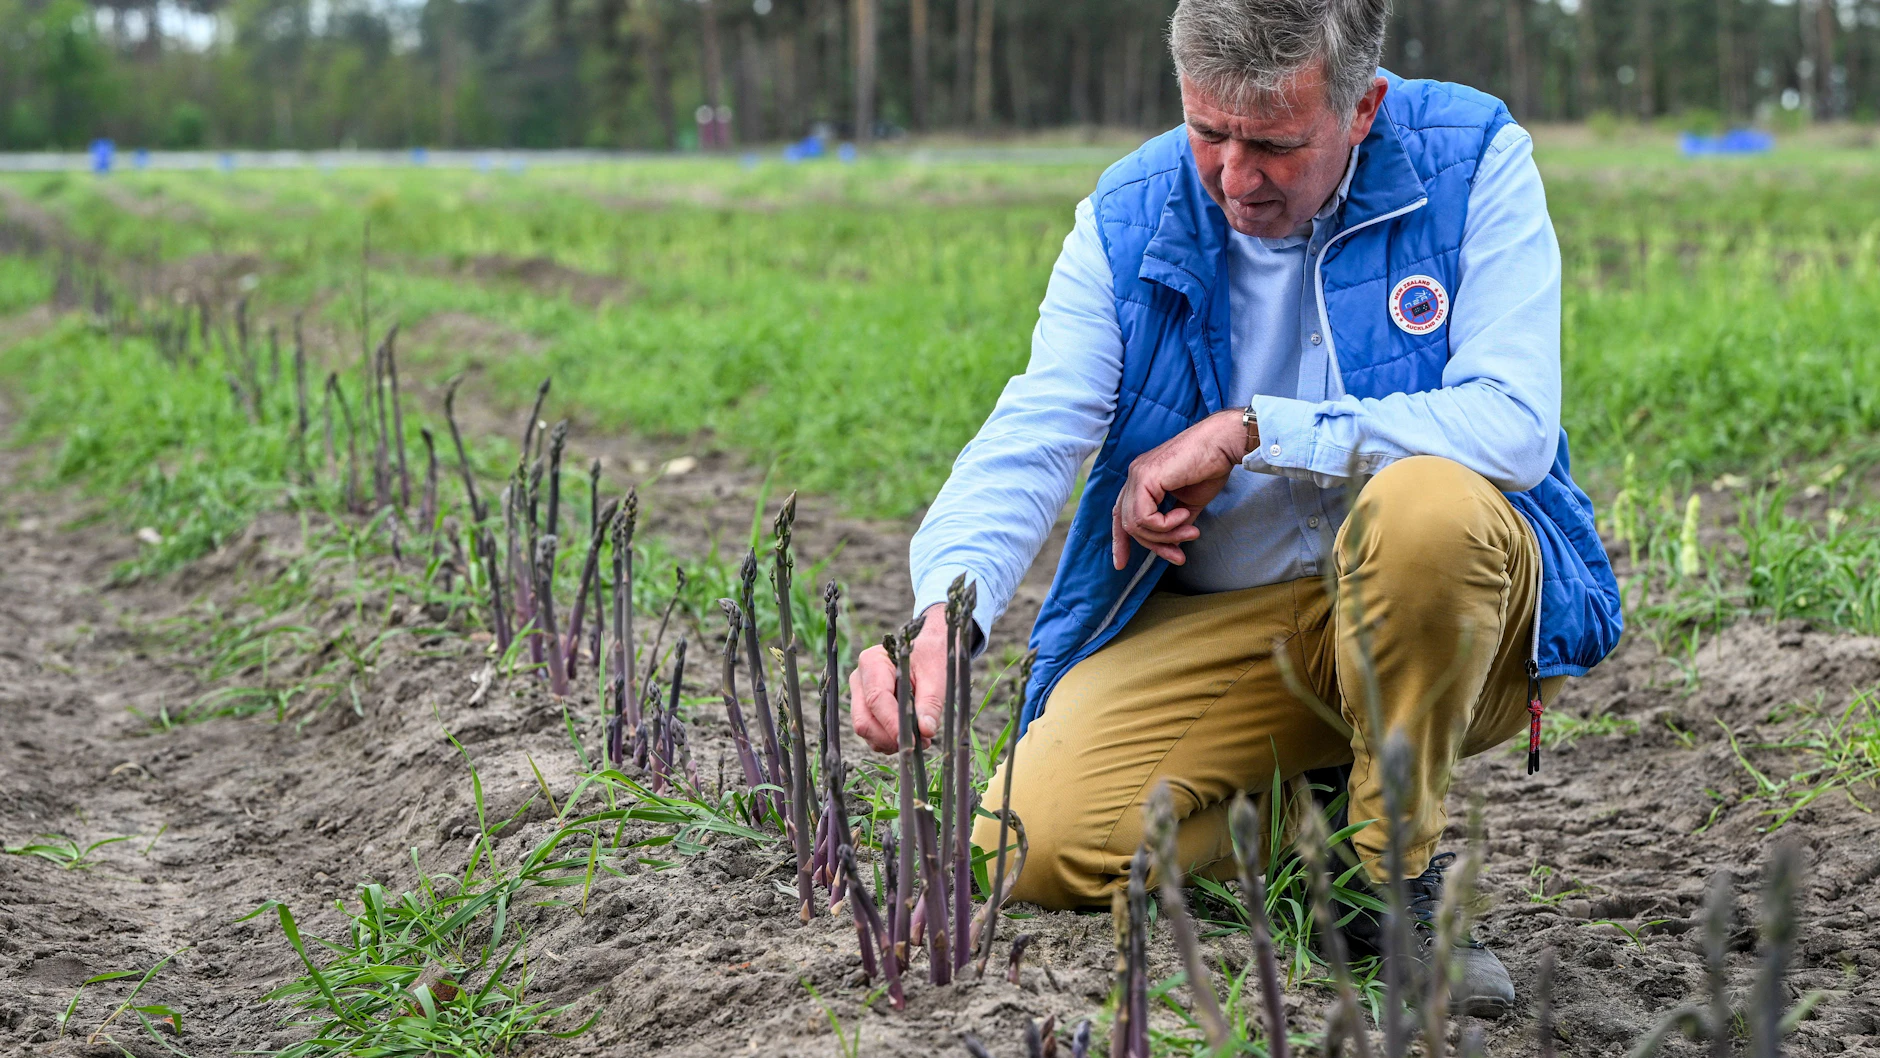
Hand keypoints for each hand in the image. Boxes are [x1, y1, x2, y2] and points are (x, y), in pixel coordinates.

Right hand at [849, 602, 949, 753]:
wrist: (927, 651)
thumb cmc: (930, 658)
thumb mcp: (936, 676)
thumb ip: (930, 703)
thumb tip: (925, 731)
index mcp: (873, 662)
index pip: (876, 699)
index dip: (892, 724)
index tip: (912, 740)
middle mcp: (860, 679)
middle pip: (864, 720)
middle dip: (889, 738)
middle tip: (918, 743)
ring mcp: (860, 695)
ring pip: (866, 730)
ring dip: (891, 742)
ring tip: (920, 738)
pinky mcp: (865, 709)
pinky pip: (871, 733)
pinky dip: (889, 741)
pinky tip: (909, 734)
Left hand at [1111, 409, 1250, 568]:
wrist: (1223, 445)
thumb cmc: (1210, 468)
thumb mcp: (1189, 504)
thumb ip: (1175, 523)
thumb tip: (1171, 545)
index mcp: (1142, 480)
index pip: (1120, 514)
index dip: (1120, 541)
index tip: (1122, 564)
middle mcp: (1135, 476)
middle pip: (1128, 524)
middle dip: (1155, 546)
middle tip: (1179, 555)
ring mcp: (1137, 475)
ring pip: (1135, 524)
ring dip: (1165, 536)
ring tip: (1190, 531)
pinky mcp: (1145, 477)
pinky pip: (1144, 518)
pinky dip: (1165, 526)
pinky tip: (1184, 515)